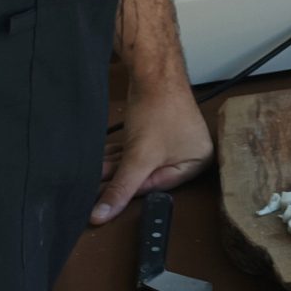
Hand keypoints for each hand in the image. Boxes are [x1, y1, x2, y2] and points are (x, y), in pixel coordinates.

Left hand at [93, 83, 212, 223]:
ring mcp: (175, 141)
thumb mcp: (139, 158)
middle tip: (94, 184)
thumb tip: (99, 217)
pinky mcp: (160, 130)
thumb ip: (121, 189)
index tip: (104, 199)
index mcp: (197, 162)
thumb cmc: (158, 113)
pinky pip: (140, 150)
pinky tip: (102, 159)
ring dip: (116, 166)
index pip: (158, 187)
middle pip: (149, 176)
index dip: (131, 190)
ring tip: (93, 171)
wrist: (154, 73)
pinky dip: (122, 154)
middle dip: (120, 177)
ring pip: (141, 163)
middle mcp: (190, 153)